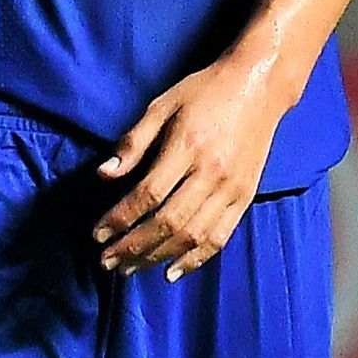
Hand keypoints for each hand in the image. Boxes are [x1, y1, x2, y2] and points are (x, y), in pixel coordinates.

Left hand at [89, 52, 288, 278]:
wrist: (259, 86)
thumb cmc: (205, 91)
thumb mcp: (162, 104)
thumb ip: (134, 142)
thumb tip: (103, 175)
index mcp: (187, 146)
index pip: (148, 194)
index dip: (120, 219)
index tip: (98, 234)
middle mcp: (211, 172)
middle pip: (168, 222)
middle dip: (133, 246)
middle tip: (107, 260)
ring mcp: (232, 188)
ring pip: (192, 235)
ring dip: (158, 257)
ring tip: (130, 268)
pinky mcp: (246, 197)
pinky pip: (219, 236)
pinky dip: (195, 259)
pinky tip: (172, 271)